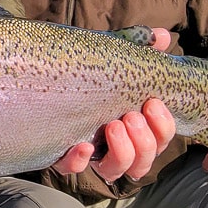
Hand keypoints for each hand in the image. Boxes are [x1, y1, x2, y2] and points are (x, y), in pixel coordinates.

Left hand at [52, 28, 175, 179]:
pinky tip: (82, 145)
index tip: (152, 103)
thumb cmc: (90, 74)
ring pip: (115, 171)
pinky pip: (73, 169)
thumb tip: (161, 36)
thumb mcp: (114, 59)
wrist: (44, 82)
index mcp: (135, 128)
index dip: (163, 127)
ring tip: (113, 126)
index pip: (161, 139)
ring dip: (122, 153)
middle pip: (144, 161)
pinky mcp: (63, 157)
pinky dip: (80, 161)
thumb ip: (139, 47)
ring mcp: (91, 155)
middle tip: (130, 116)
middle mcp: (117, 147)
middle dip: (143, 141)